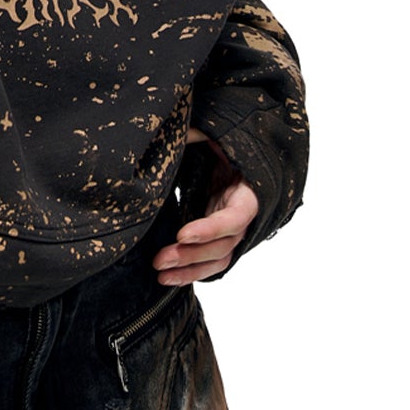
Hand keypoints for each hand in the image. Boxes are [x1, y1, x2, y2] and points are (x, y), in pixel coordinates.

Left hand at [152, 128, 258, 284]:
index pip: (235, 218)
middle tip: (160, 259)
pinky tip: (169, 277)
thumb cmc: (223, 143)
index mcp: (249, 192)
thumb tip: (173, 132)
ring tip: (161, 273)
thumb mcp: (213, 135)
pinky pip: (210, 260)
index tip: (182, 233)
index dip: (210, 228)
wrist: (229, 153)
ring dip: (189, 269)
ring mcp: (232, 229)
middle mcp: (243, 216)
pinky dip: (192, 271)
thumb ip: (196, 134)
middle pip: (223, 245)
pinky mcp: (218, 236)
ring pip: (217, 259)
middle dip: (192, 255)